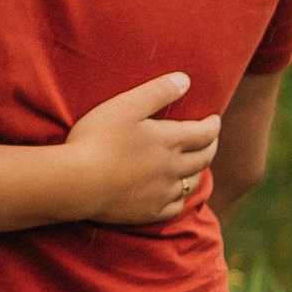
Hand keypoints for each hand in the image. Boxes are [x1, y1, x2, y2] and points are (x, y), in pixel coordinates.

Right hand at [67, 73, 221, 222]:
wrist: (78, 183)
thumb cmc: (98, 139)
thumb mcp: (125, 106)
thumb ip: (157, 92)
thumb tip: (185, 80)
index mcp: (169, 141)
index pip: (204, 133)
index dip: (213, 125)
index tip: (214, 118)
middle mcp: (172, 168)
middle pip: (204, 158)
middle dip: (210, 146)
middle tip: (209, 140)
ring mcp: (162, 192)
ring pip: (192, 184)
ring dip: (198, 172)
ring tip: (194, 165)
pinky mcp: (149, 212)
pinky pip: (175, 207)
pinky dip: (180, 199)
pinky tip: (174, 195)